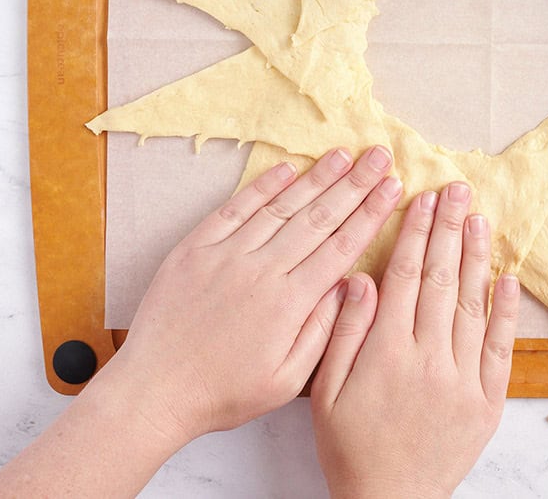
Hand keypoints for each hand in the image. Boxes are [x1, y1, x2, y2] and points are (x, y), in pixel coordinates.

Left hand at [99, 145, 402, 445]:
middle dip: (354, 184)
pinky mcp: (195, 249)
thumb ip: (322, 331)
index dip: (370, 213)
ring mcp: (226, 255)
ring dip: (315, 178)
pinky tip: (286, 168)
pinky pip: (234, 209)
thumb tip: (349, 286)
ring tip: (343, 155)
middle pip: (318, 218)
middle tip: (379, 156)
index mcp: (289, 303)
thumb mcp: (286, 381)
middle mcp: (261, 270)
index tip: (393, 188)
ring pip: (281, 207)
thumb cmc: (223, 393)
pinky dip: (261, 187)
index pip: (342, 246)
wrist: (154, 390)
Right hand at [310, 183, 519, 498]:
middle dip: (449, 230)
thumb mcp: (326, 392)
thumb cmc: (351, 448)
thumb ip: (346, 332)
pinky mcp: (487, 401)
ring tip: (480, 219)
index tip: (423, 199)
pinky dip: (505, 310)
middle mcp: (429, 359)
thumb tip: (361, 278)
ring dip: (476, 258)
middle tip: (457, 191)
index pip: (405, 277)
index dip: (415, 234)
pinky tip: (507, 277)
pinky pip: (499, 347)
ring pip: (472, 305)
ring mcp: (463, 379)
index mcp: (387, 352)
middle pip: (441, 280)